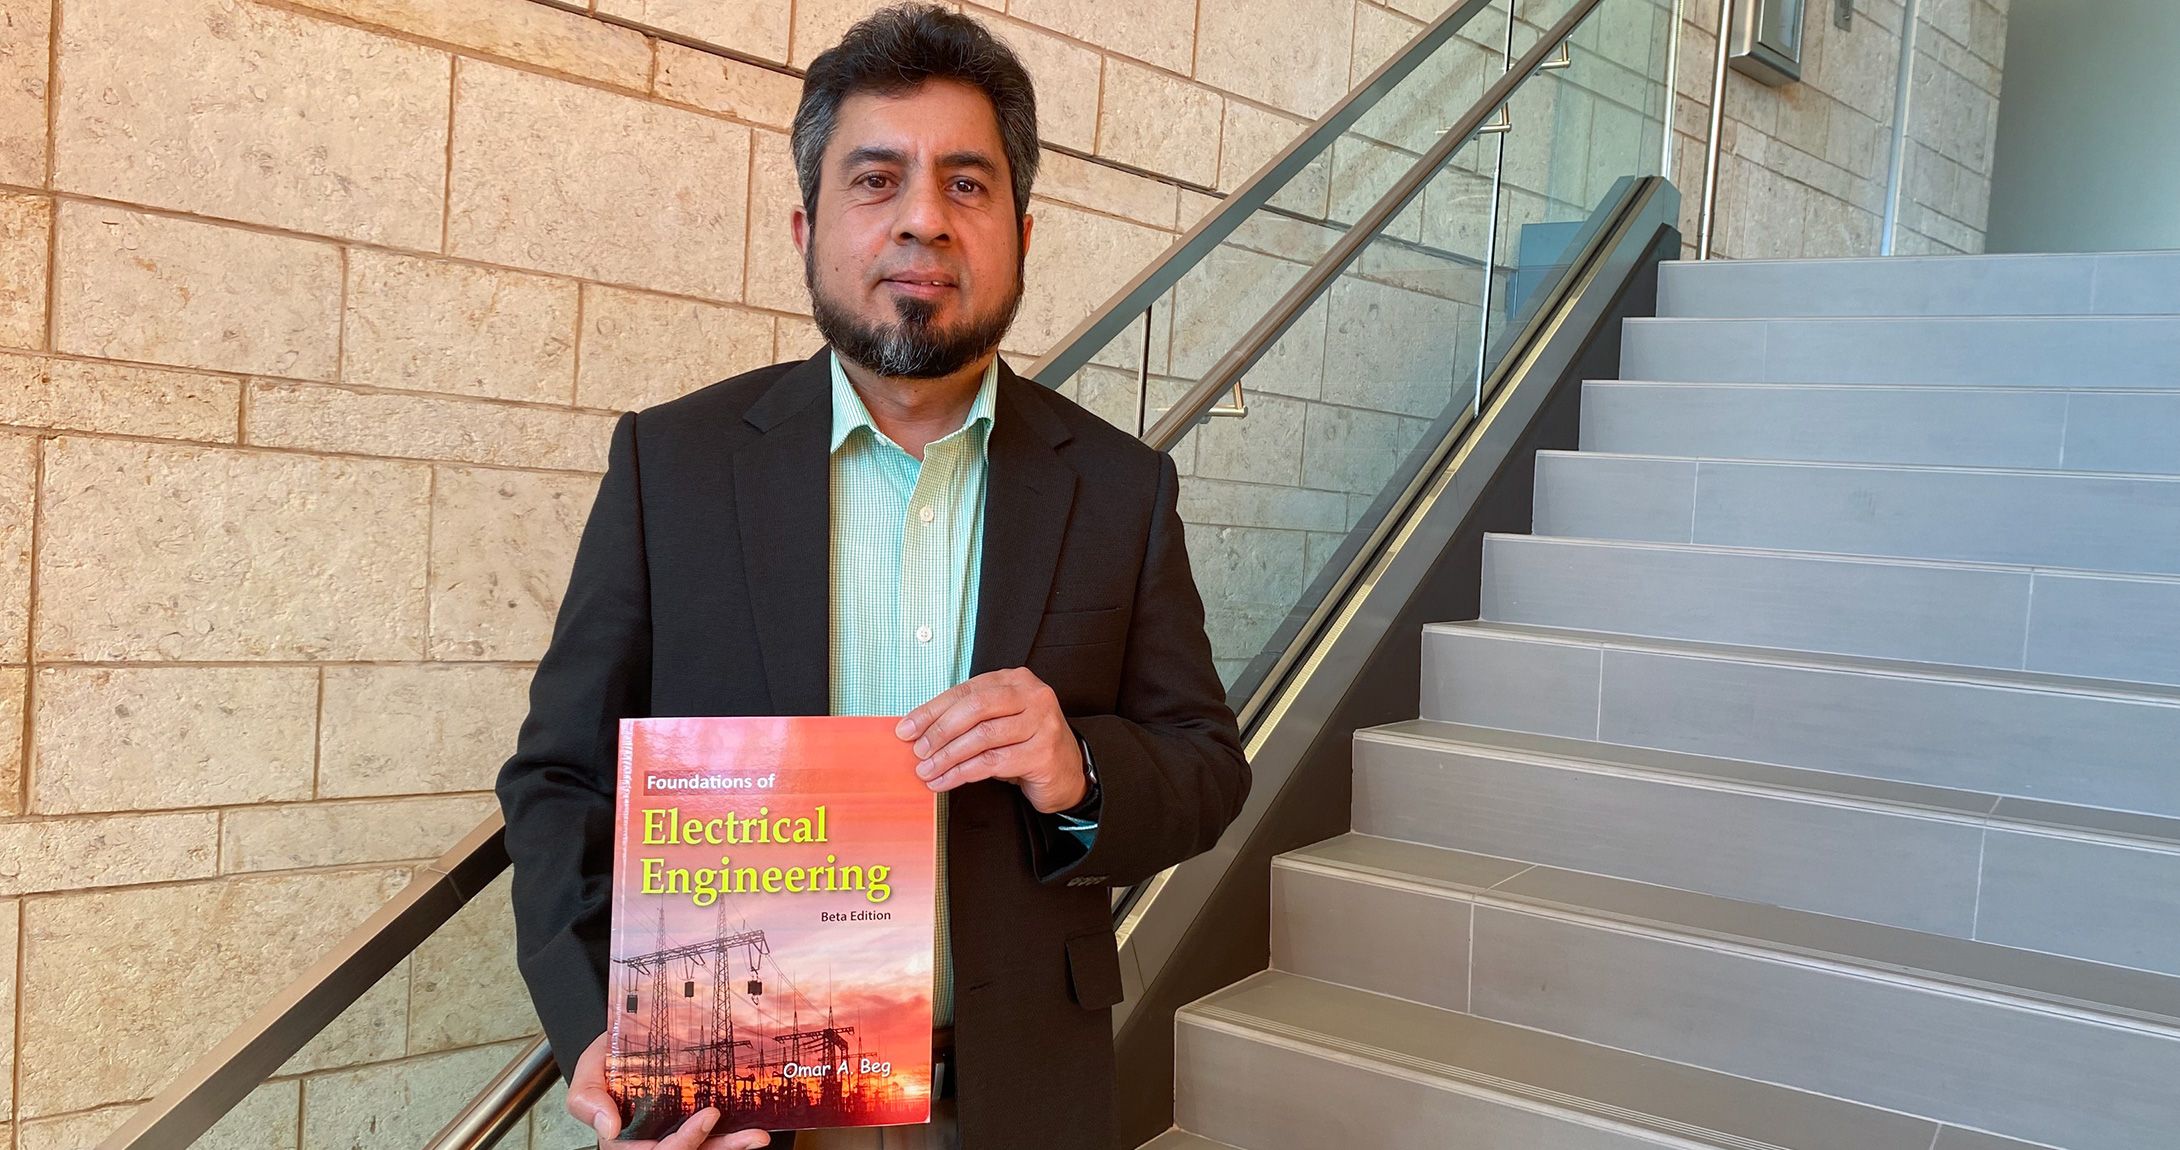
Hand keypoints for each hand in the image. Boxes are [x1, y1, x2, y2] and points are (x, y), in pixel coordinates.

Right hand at [566, 1030, 770, 1148]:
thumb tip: (609, 1128)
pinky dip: (734, 1136)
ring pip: (705, 1148)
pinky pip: (714, 1135)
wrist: (628, 1034)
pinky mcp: (694, 1119)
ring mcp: (676, 1130)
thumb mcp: (588, 1071)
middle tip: (748, 1135)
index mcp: (627, 1138)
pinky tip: (754, 1130)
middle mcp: (653, 1139)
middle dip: (719, 1148)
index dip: (684, 1142)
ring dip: (733, 1147)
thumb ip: (588, 1099)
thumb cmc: (607, 1057)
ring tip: (758, 1137)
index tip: (708, 1116)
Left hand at [898, 667, 1088, 812]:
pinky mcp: (1044, 752)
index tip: (907, 728)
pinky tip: (947, 781)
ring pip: (983, 737)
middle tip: (918, 751)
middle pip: (975, 708)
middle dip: (939, 731)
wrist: (1067, 773)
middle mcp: (1032, 695)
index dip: (932, 710)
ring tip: (927, 771)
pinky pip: (994, 762)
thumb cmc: (1025, 746)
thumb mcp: (997, 723)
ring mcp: (1042, 722)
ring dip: (948, 756)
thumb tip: (918, 730)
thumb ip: (967, 720)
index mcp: (1015, 680)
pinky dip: (964, 773)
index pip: (965, 691)